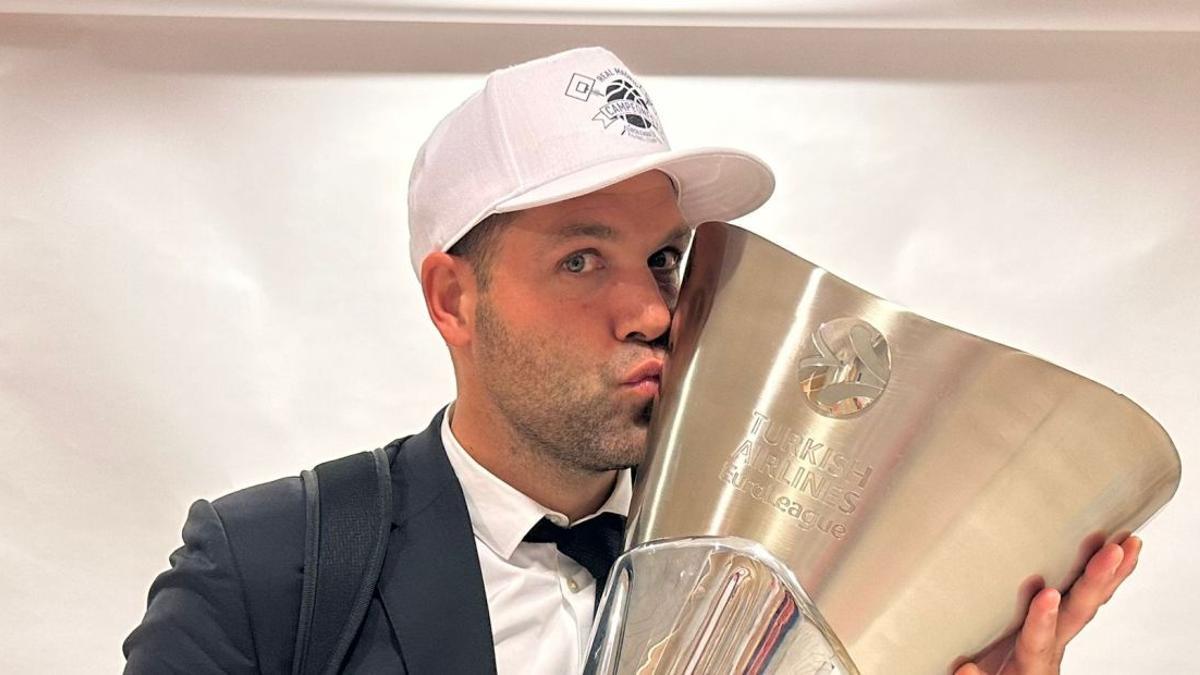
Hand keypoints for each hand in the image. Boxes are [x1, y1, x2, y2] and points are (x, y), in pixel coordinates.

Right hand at [954, 536, 1140, 674]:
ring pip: (1089, 604)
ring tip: (1128, 545)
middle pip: (1077, 614)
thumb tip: (965, 669)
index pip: (1037, 642)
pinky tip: (1119, 557)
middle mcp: (1051, 646)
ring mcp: (1059, 633)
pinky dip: (1107, 579)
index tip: (1047, 596)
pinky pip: (1090, 601)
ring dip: (1111, 575)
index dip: (1042, 620)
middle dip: (1095, 582)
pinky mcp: (1061, 622)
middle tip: (1111, 553)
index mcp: (1030, 665)